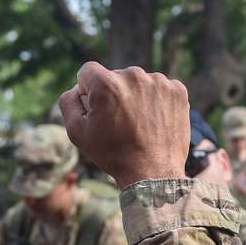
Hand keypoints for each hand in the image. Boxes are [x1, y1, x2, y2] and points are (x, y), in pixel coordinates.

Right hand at [59, 62, 189, 188]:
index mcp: (106, 83)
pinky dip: (156, 101)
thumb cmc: (112, 153)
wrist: (153, 172)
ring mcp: (158, 81)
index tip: (98, 110)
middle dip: (113, 94)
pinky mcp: (178, 90)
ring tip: (139, 124)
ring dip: (135, 97)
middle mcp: (133, 75)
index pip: (88, 72)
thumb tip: (77, 88)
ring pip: (138, 83)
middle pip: (115, 76)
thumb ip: (68, 102)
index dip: (88, 92)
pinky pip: (159, 89)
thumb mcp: (76, 131)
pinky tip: (154, 121)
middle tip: (120, 122)